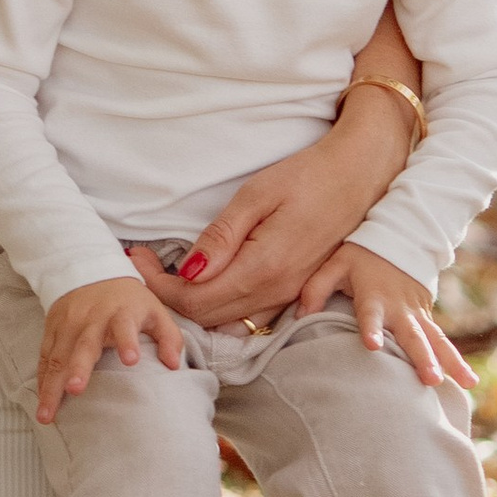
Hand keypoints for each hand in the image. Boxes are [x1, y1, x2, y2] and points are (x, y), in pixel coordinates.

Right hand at [36, 273, 187, 418]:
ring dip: (52, 385)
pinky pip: (45, 356)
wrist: (91, 270)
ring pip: (58, 355)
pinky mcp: (52, 328)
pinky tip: (42, 401)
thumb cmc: (128, 300)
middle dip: (79, 367)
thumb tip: (173, 365)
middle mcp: (92, 318)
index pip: (125, 325)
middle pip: (85, 344)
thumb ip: (168, 337)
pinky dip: (42, 379)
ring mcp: (68, 323)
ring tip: (47, 413)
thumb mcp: (154, 310)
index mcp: (121, 312)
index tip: (131, 360)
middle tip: (76, 389)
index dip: (127, 341)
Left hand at [138, 83, 420, 330]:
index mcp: (264, 268)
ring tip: (164, 274)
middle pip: (207, 317)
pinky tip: (202, 283)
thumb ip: (222, 237)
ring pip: (227, 320)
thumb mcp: (257, 195)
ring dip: (191, 304)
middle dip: (167, 297)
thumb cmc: (307, 176)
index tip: (135, 259)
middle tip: (143, 265)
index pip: (195, 299)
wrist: (360, 176)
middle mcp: (277, 292)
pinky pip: (248, 313)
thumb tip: (188, 272)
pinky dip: (217, 306)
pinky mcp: (296, 291)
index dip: (158, 286)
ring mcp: (289, 296)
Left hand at [294, 240, 477, 389]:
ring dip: (449, 361)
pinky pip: (442, 341)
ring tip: (465, 383)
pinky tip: (469, 381)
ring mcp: (417, 314)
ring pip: (436, 340)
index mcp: (373, 295)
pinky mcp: (427, 319)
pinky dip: (456, 360)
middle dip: (422, 358)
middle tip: (429, 379)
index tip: (374, 346)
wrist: (398, 240)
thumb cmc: (360, 257)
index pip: (370, 313)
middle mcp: (399, 308)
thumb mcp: (335, 264)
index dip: (372, 328)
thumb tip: (299, 315)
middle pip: (412, 335)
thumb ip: (316, 288)